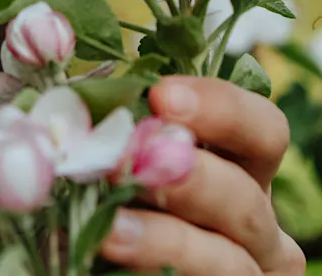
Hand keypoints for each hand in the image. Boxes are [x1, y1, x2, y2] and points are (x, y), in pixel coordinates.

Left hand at [96, 76, 303, 275]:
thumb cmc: (103, 209)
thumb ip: (100, 128)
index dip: (222, 109)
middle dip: (189, 177)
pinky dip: (158, 271)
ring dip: (168, 240)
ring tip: (111, 230)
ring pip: (229, 260)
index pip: (263, 130)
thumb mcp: (106, 161)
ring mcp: (250, 274)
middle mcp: (256, 224)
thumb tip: (59, 67)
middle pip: (245, 196)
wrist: (96, 263)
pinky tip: (111, 254)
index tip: (161, 96)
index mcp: (239, 170)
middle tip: (134, 163)